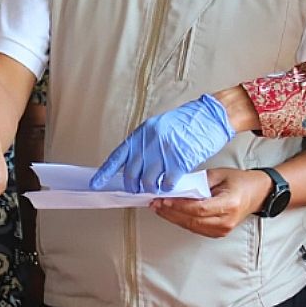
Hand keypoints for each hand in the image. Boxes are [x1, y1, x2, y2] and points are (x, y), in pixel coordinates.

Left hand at [90, 94, 235, 193]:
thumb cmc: (187, 122)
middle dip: (133, 186)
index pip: (118, 157)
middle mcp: (150, 142)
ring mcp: (164, 151)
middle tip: (137, 190)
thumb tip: (134, 166)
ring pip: (148, 181)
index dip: (105, 173)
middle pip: (132, 174)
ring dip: (151, 188)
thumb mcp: (159, 128)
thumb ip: (145, 145)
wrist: (210, 116)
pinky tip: (170, 185)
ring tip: (156, 188)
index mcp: (141, 134)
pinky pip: (167, 182)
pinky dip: (168, 188)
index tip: (96, 184)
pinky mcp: (179, 160)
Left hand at [150, 167, 272, 237]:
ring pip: (192, 226)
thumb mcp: (219, 174)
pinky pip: (195, 228)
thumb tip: (177, 186)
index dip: (179, 206)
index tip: (163, 200)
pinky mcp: (218, 232)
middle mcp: (226, 220)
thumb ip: (198, 181)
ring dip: (173, 217)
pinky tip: (171, 213)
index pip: (199, 209)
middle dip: (171, 212)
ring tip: (159, 208)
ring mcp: (223, 229)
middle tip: (155, 203)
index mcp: (229, 204)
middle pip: (192, 220)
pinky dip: (181, 221)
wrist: (256, 193)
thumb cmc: (240, 181)